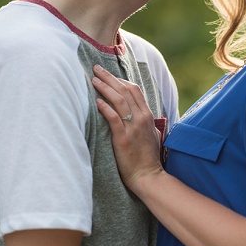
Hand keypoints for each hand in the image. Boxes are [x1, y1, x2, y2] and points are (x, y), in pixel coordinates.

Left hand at [91, 65, 163, 189]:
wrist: (148, 176)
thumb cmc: (148, 158)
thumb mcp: (152, 135)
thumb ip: (146, 123)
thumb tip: (139, 114)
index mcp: (148, 116)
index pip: (134, 90)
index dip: (120, 80)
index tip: (108, 75)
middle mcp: (141, 118)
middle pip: (125, 90)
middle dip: (109, 77)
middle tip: (96, 69)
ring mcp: (133, 127)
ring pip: (118, 100)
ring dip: (105, 87)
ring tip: (93, 80)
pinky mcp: (123, 138)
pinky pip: (113, 117)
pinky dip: (105, 107)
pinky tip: (96, 101)